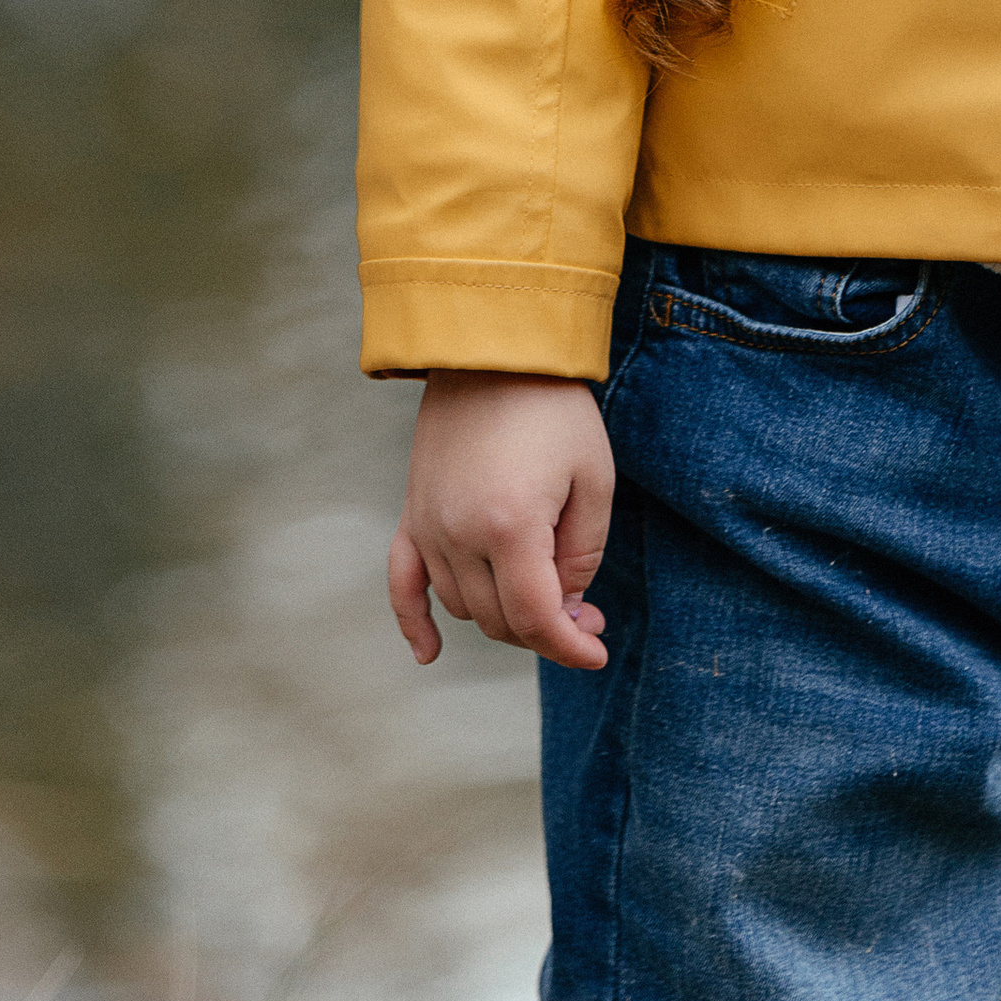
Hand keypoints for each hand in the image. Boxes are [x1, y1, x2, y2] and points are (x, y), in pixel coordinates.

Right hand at [388, 372, 614, 669]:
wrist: (495, 347)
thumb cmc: (554, 407)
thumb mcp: (594, 477)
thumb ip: (582, 553)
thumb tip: (566, 606)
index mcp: (511, 526)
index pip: (536, 617)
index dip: (570, 645)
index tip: (598, 653)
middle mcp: (459, 534)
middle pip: (499, 619)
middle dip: (546, 630)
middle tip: (588, 617)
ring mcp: (429, 525)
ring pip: (464, 606)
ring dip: (503, 618)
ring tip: (546, 600)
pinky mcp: (413, 512)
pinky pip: (401, 583)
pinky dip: (412, 622)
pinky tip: (429, 654)